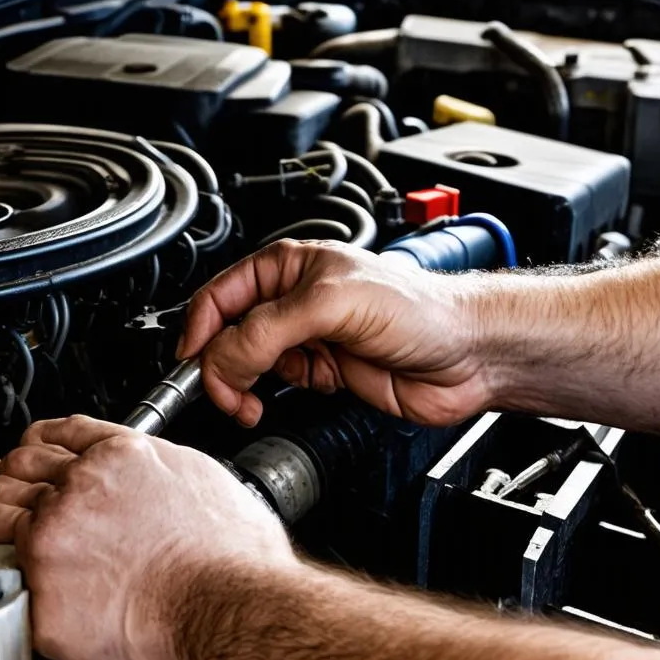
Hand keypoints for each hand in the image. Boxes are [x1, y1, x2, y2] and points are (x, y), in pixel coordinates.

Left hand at [0, 416, 294, 659]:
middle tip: (6, 491)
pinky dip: (1, 578)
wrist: (230, 609)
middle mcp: (77, 489)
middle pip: (15, 468)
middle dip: (8, 478)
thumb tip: (148, 481)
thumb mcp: (203, 478)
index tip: (34, 453)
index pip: (57, 433)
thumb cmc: (232, 556)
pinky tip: (4, 578)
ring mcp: (52, 540)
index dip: (40, 443)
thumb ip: (159, 469)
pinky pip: (2, 580)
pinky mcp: (39, 596)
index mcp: (119, 456)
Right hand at [178, 239, 494, 427]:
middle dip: (225, 365)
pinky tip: (320, 382)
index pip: (220, 296)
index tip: (193, 363)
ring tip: (268, 392)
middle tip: (230, 391)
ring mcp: (310, 336)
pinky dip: (289, 391)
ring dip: (254, 383)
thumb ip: (267, 331)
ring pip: (252, 364)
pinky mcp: (325, 370)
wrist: (466, 355)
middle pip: (230, 335)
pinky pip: (282, 385)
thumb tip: (222, 360)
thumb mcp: (330, 304)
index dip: (200, 330)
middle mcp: (294, 300)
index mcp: (289, 267)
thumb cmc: (419, 309)